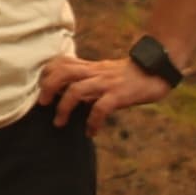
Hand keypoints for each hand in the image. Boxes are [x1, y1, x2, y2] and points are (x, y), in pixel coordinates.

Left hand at [32, 53, 175, 134]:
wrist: (156, 71)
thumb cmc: (129, 75)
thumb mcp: (104, 72)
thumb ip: (87, 78)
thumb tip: (67, 91)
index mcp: (91, 66)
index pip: (61, 62)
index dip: (47, 73)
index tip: (40, 88)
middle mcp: (95, 72)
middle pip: (63, 72)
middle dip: (48, 87)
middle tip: (42, 104)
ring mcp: (106, 83)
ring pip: (76, 90)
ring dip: (64, 107)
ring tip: (59, 123)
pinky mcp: (119, 95)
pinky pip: (100, 108)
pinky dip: (92, 121)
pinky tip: (90, 132)